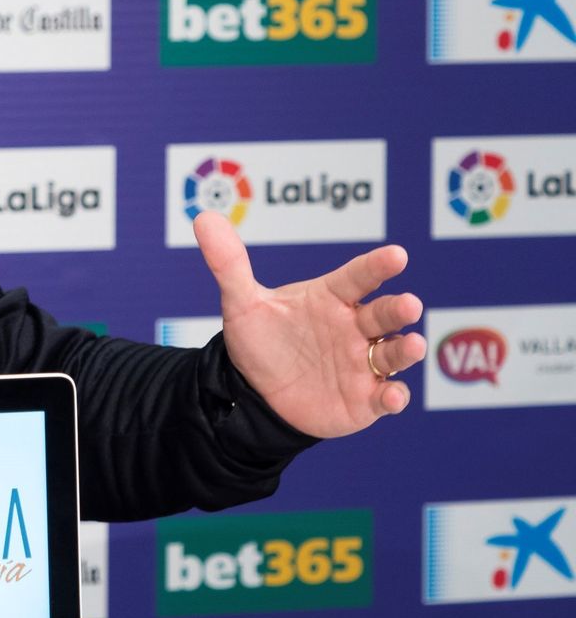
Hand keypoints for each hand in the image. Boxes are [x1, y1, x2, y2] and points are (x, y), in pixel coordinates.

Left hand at [193, 211, 425, 438]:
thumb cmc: (261, 340)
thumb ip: (229, 264)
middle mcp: (355, 327)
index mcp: (332, 297)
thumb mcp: (242, 304)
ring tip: (412, 344)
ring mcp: (363, 363)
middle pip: (383, 314)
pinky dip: (394, 397)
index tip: (397, 255)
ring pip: (392, 353)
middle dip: (399, 308)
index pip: (358, 276)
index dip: (377, 266)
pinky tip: (394, 396)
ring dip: (405, 350)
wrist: (255, 391)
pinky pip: (385, 397)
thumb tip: (204, 218)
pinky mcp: (365, 399)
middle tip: (409, 303)